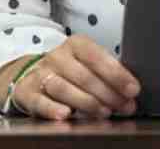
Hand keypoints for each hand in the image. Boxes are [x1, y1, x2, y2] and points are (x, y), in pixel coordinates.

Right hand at [0, 36, 140, 119]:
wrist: (32, 75)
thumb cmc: (70, 71)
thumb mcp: (88, 64)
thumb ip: (107, 75)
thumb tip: (131, 92)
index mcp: (76, 45)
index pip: (97, 57)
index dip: (117, 74)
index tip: (133, 90)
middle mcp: (57, 57)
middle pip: (84, 75)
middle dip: (107, 93)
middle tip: (123, 106)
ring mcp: (40, 74)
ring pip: (63, 88)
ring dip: (86, 102)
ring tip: (104, 112)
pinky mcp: (26, 91)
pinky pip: (39, 101)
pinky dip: (52, 109)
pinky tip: (65, 115)